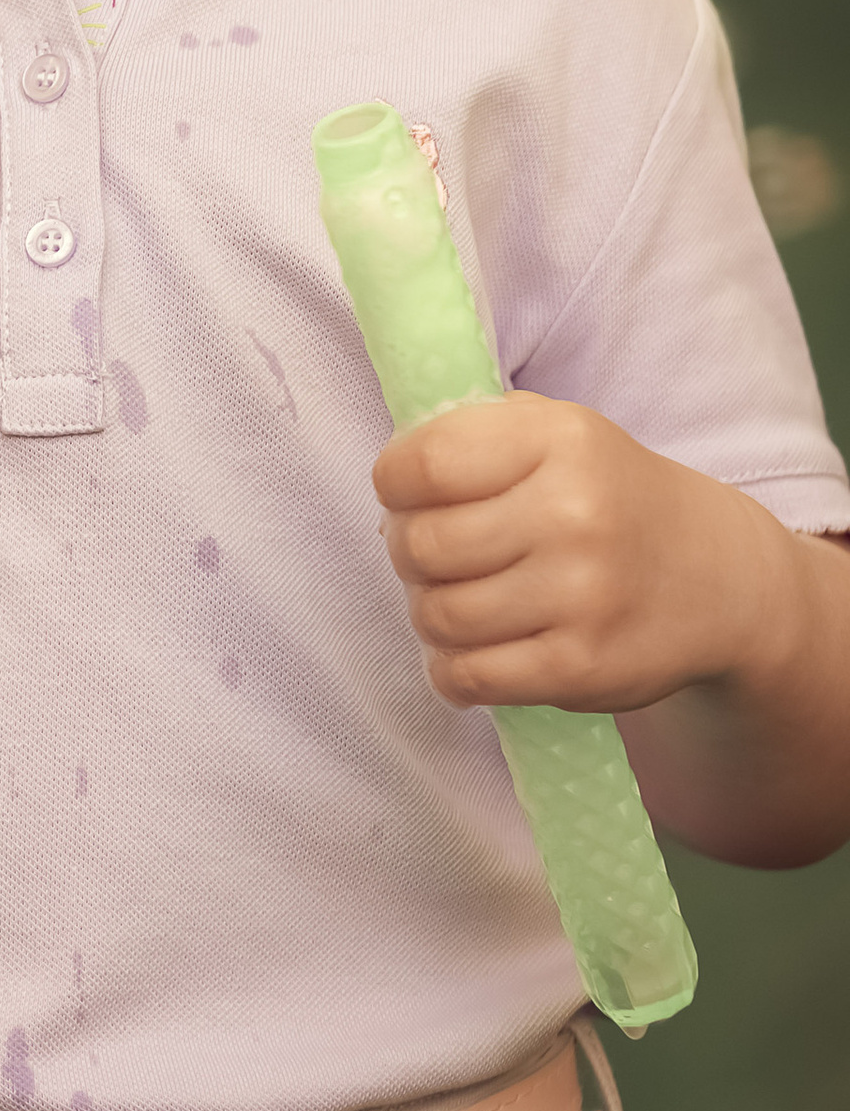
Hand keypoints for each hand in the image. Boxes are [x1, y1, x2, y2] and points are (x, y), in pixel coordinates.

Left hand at [375, 394, 797, 717]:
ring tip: (452, 600)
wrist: (717, 578)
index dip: (394, 482)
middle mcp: (572, 514)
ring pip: (439, 615)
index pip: (425, 464)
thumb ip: (473, 437)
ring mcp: (581, 596)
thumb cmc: (610, 496)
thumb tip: (392, 486)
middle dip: (405, 551)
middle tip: (428, 554)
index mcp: (557, 439)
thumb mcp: (556, 433)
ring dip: (427, 612)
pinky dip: (450, 671)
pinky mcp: (582, 668)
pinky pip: (471, 678)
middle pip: (424, 544)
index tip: (405, 494)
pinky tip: (466, 652)